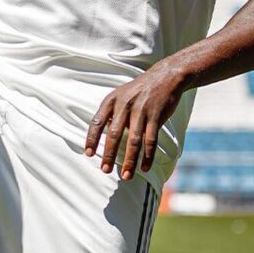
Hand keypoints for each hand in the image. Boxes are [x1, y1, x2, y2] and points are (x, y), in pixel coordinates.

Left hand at [84, 62, 185, 180]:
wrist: (165, 77)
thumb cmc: (139, 90)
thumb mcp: (121, 95)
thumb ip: (111, 113)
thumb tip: (101, 135)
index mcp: (112, 100)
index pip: (97, 121)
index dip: (92, 139)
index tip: (88, 154)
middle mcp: (125, 104)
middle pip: (114, 134)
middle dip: (109, 155)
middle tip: (105, 170)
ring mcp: (141, 110)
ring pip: (134, 141)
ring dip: (129, 160)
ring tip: (126, 175)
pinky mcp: (156, 116)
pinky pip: (151, 140)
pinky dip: (147, 156)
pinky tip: (144, 168)